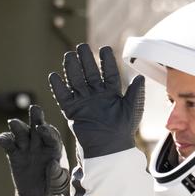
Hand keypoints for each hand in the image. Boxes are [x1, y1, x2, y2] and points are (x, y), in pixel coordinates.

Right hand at [0, 105, 68, 195]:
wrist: (37, 194)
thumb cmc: (52, 186)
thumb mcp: (58, 184)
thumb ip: (56, 175)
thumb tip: (53, 163)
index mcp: (54, 149)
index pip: (52, 137)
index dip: (48, 132)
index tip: (42, 128)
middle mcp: (40, 144)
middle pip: (38, 127)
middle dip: (37, 117)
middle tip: (35, 108)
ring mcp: (26, 146)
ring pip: (21, 132)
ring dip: (18, 126)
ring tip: (12, 123)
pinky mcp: (14, 152)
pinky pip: (8, 144)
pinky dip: (4, 140)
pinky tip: (0, 140)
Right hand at [48, 43, 143, 157]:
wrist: (110, 148)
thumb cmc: (124, 130)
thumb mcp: (132, 109)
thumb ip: (136, 93)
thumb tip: (140, 76)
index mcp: (112, 94)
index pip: (109, 73)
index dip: (107, 61)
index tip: (105, 48)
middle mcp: (97, 95)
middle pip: (90, 73)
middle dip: (86, 60)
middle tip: (81, 46)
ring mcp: (84, 102)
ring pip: (76, 81)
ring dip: (72, 69)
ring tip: (68, 56)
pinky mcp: (73, 111)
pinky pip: (63, 97)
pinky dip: (58, 87)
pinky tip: (54, 76)